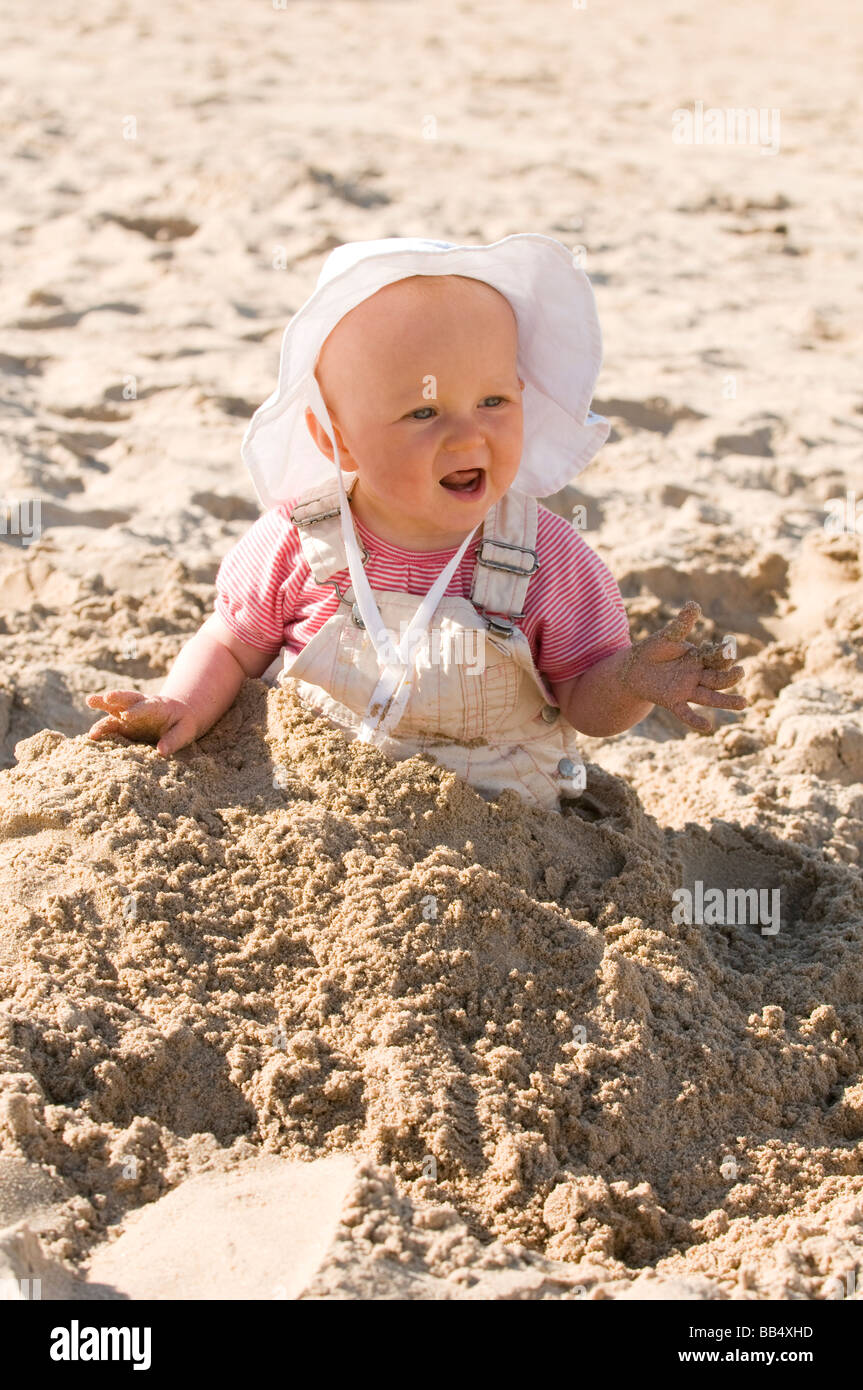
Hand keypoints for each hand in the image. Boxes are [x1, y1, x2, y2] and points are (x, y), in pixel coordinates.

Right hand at [86, 689, 198, 755]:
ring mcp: (128, 714)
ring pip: (114, 707)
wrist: (177, 718)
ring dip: (102, 704)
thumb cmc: (182, 724)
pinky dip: (100, 729)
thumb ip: (174, 740)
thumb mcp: (185, 731)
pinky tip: (91, 736)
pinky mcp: (122, 724)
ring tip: (89, 700)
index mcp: (158, 706)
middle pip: (127, 698)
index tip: (127, 715)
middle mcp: (140, 706)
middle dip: (117, 697)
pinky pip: (110, 725)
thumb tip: (161, 752)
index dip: (137, 710)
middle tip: (106, 697)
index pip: (146, 707)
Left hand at [619, 601, 746, 733]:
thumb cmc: (653, 650)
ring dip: (726, 701)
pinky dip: (695, 720)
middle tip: (741, 672)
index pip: (717, 658)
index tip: (728, 646)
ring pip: (711, 697)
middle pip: (719, 679)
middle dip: (730, 676)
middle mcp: (697, 676)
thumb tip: (694, 604)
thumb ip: (681, 624)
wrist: (632, 668)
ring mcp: (687, 690)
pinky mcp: (672, 701)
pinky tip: (707, 727)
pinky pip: (686, 712)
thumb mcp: (667, 636)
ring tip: (743, 704)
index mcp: (698, 659)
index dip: (723, 653)